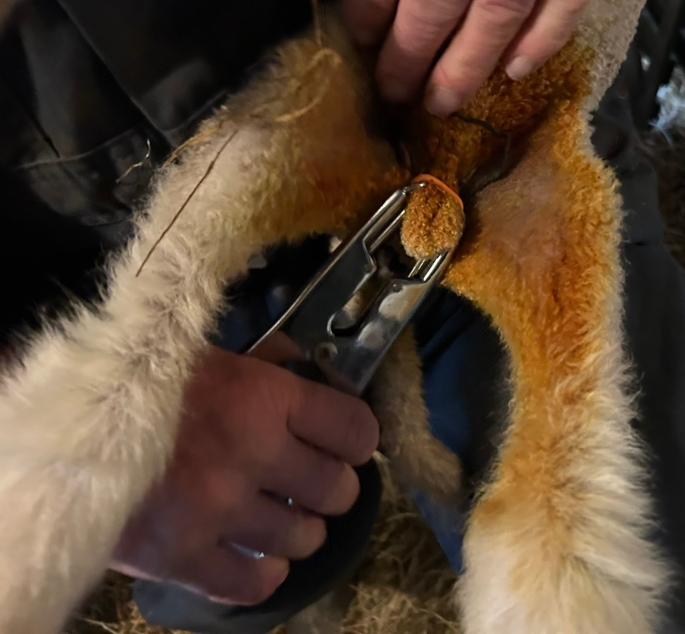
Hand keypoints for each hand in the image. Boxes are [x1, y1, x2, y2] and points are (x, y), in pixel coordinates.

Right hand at [110, 335, 378, 604]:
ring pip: (303, 537)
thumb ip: (276, 367)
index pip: (355, 429)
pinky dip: (265, 573)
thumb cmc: (149, 384)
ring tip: (284, 517)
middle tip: (316, 483)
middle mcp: (253, 454)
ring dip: (301, 529)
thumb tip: (330, 378)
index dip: (359, 439)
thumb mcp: (220, 356)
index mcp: (266, 397)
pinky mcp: (183, 557)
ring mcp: (220, 510)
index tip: (348, 444)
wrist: (69, 427)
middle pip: (337, 489)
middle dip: (333, 487)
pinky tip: (259, 555)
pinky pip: (252, 583)